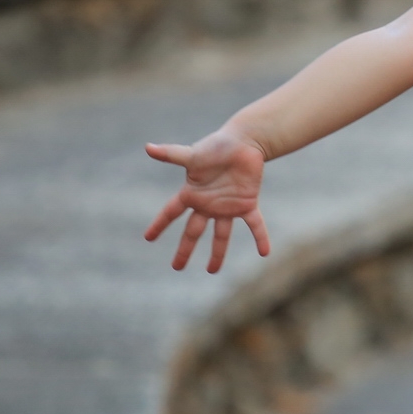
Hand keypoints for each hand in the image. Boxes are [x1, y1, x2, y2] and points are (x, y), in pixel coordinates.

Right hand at [143, 129, 271, 273]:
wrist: (243, 142)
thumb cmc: (216, 146)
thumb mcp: (193, 153)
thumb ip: (172, 154)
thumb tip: (148, 147)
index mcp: (192, 194)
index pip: (172, 212)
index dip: (160, 224)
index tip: (148, 238)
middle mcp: (208, 204)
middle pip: (193, 231)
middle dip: (185, 249)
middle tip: (176, 267)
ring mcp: (228, 206)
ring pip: (221, 234)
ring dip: (218, 252)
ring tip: (212, 270)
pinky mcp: (248, 204)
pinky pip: (254, 224)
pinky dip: (260, 237)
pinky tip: (265, 252)